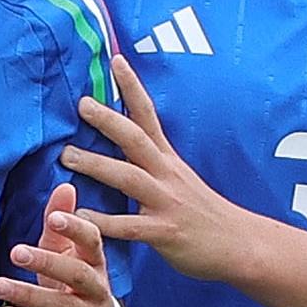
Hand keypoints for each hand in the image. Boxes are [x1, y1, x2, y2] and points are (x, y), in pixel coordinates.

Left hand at [0, 182, 119, 306]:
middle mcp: (98, 289)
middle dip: (47, 262)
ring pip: (64, 306)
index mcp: (96, 262)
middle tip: (16, 252)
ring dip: (29, 295)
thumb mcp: (67, 255)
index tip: (54, 217)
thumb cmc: (74, 287)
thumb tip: (65, 185)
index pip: (93, 242)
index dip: (76, 229)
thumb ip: (61, 225)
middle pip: (78, 274)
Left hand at [59, 55, 268, 282]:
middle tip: (81, 104)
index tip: (115, 60)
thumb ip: (151, 162)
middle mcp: (167, 175)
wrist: (240, 246)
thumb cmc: (203, 214)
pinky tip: (78, 217)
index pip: (148, 115)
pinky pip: (129, 227)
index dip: (132, 87)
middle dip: (109, 119)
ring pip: (128, 177)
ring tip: (66, 156)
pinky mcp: (165, 233)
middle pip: (136, 139)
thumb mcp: (179, 179)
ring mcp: (166, 203)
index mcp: (168, 160)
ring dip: (96, 165)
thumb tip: (124, 142)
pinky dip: (102, 222)